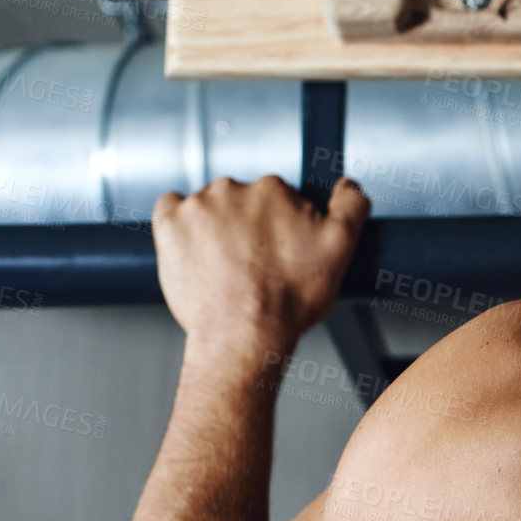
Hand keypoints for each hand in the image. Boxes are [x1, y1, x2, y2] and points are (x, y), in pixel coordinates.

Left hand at [153, 176, 370, 359]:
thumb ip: (351, 207)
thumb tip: (348, 186)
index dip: (284, 227)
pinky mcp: (169, 223)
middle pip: (243, 201)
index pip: (279, 198)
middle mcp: (234, 189)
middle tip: (255, 266)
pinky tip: (194, 250)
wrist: (244, 333)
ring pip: (209, 207)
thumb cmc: (289, 299)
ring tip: (227, 268)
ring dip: (217, 229)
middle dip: (249, 227)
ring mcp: (198, 205)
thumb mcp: (341, 249)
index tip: (282, 251)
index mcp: (274, 190)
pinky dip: (180, 224)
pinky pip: (170, 208)